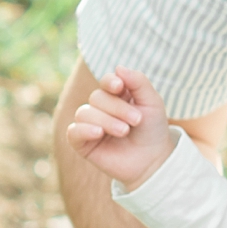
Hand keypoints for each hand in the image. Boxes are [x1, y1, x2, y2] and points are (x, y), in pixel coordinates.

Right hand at [66, 69, 179, 187]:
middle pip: (97, 98)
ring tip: (124, 131)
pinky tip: (98, 133)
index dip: (110, 82)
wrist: (153, 160)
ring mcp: (90, 124)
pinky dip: (84, 130)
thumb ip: (139, 83)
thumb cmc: (153, 129)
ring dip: (106, 121)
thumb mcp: (152, 103)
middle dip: (117, 108)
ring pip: (85, 113)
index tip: (119, 87)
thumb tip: (118, 67)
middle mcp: (101, 108)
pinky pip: (73, 131)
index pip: (106, 82)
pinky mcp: (83, 143)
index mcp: (117, 95)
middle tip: (136, 120)